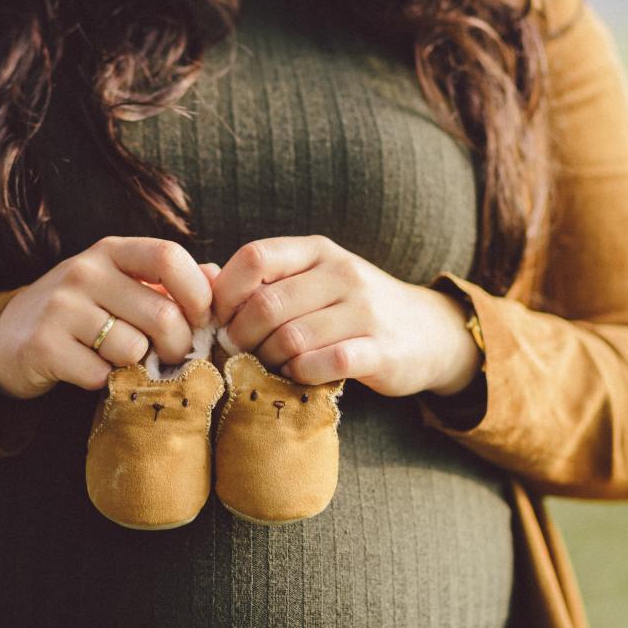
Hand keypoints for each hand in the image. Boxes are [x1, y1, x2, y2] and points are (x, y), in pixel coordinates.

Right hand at [0, 236, 217, 398]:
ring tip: (121, 359)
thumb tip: (218, 277)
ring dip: (137, 364)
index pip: (169, 256)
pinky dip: (104, 381)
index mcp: (112, 250)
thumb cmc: (83, 311)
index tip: (200, 319)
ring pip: (133, 349)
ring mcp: (61, 307)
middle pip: (162, 314)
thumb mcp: (122, 283)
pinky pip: (100, 374)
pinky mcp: (43, 345)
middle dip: (178, 345)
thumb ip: (169, 280)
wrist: (10, 337)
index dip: (197, 292)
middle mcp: (85, 271)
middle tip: (170, 355)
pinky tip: (91, 370)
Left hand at [209, 235, 481, 397]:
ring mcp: (365, 310)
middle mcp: (342, 273)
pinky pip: (326, 363)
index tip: (218, 319)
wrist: (429, 332)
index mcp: (317, 252)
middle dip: (240, 336)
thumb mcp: (311, 281)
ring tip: (269, 365)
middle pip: (266, 305)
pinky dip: (302, 374)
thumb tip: (198, 277)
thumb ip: (260, 280)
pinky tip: (300, 375)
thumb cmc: (351, 309)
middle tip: (238, 352)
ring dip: (269, 360)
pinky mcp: (381, 349)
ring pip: (291, 338)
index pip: (255, 258)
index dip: (225, 292)